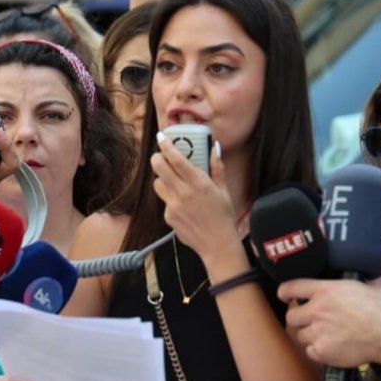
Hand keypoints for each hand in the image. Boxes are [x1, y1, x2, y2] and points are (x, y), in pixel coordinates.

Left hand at [151, 132, 235, 263]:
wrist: (217, 244)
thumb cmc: (223, 216)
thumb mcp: (223, 189)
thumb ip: (217, 167)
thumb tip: (214, 148)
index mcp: (198, 183)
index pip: (175, 159)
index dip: (166, 145)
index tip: (161, 137)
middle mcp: (183, 192)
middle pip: (159, 167)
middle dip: (157, 158)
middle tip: (160, 156)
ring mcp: (173, 205)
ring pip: (157, 184)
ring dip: (162, 178)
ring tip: (172, 180)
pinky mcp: (168, 217)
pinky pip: (164, 201)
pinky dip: (170, 198)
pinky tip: (182, 203)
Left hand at [277, 277, 380, 368]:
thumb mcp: (364, 287)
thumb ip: (346, 286)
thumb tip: (347, 284)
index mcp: (325, 290)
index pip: (291, 287)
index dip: (285, 292)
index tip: (284, 296)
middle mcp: (317, 309)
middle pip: (291, 316)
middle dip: (300, 320)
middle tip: (313, 322)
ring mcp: (318, 331)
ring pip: (300, 336)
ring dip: (311, 337)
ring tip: (329, 336)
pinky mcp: (321, 351)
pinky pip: (310, 352)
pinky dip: (318, 352)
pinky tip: (333, 348)